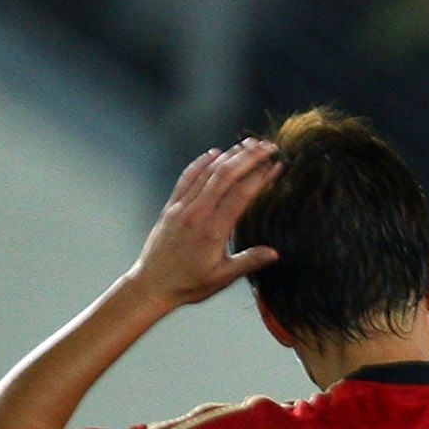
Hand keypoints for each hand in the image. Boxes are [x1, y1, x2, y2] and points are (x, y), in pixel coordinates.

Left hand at [129, 140, 283, 308]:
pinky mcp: (171, 207)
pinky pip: (187, 178)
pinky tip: (213, 153)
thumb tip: (274, 253)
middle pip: (225, 177)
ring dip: (228, 156)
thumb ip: (248, 262)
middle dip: (248, 159)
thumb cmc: (188, 284)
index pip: (240, 196)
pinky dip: (201, 163)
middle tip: (267, 147)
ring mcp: (181, 207)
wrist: (151, 284)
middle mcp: (196, 213)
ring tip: (247, 144)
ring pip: (207, 173)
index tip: (276, 166)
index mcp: (212, 230)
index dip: (260, 178)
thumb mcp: (222, 277)